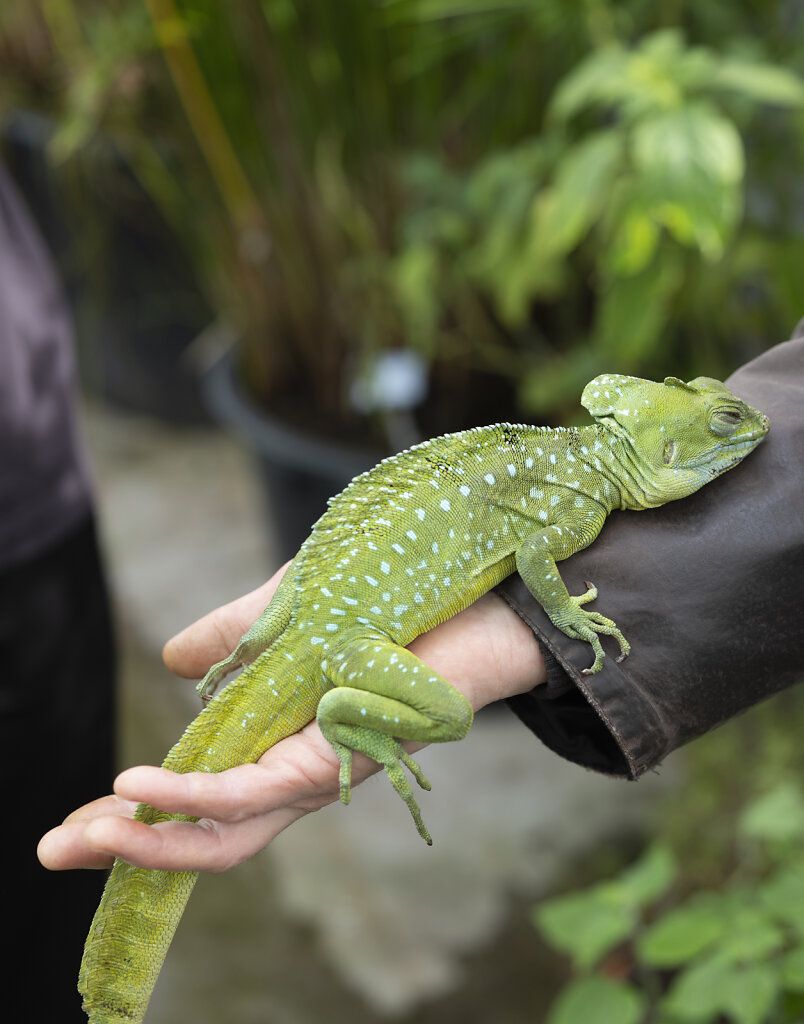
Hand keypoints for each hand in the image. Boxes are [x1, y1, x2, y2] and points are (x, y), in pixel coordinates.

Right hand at [38, 565, 543, 872]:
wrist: (474, 602)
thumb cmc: (386, 607)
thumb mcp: (285, 614)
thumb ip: (229, 640)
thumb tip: (170, 663)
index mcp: (280, 742)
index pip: (199, 794)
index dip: (137, 814)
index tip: (82, 818)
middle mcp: (298, 772)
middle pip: (203, 836)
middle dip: (124, 850)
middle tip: (54, 848)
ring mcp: (317, 773)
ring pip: (221, 834)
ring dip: (142, 840)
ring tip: (79, 836)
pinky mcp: (334, 760)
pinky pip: (249, 793)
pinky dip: (187, 797)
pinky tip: (136, 790)